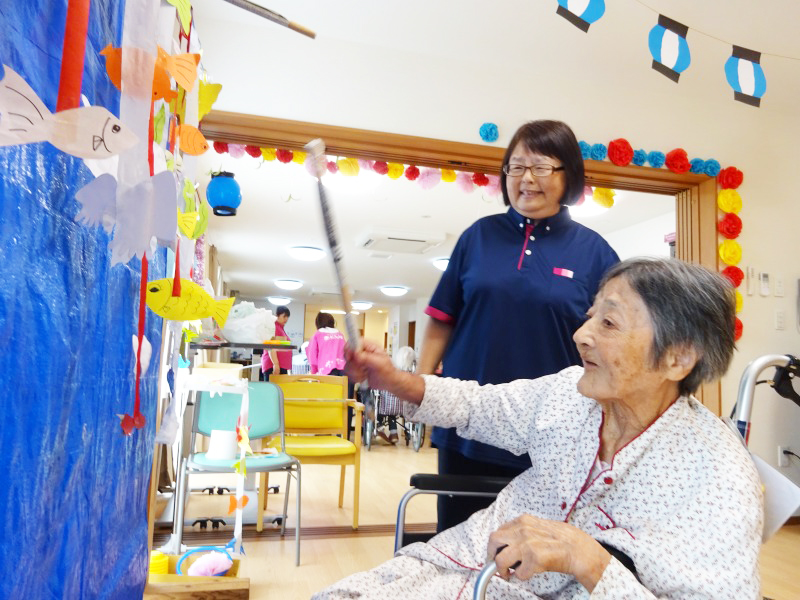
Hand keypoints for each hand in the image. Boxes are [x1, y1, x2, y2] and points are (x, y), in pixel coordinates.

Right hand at [344, 340, 424, 404]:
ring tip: (365, 375)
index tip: (350, 358)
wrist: (389, 383)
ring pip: (348, 365)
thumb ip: (367, 357)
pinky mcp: (356, 370)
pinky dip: (355, 377)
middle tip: (363, 369)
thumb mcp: (380, 363)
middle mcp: (362, 352)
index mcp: (369, 347)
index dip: (349, 348)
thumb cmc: (388, 372)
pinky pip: (349, 373)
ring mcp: (358, 361)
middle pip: (348, 354)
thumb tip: (355, 353)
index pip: (354, 341)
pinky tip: (364, 378)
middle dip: (354, 365)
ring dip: (355, 373)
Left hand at [486, 515, 610, 591]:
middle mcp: (522, 530)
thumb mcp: (539, 526)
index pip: (499, 531)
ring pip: (500, 560)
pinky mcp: (533, 559)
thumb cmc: (564, 539)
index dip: (495, 546)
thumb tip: (509, 541)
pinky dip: (522, 576)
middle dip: (492, 556)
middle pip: (493, 541)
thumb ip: (523, 530)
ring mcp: (526, 544)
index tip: (495, 553)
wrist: (580, 549)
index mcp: (523, 520)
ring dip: (503, 570)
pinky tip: (531, 573)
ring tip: (509, 574)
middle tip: (497, 566)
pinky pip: (519, 573)